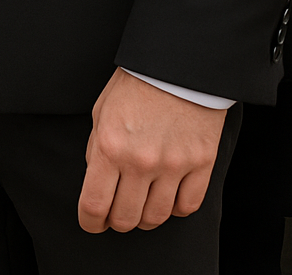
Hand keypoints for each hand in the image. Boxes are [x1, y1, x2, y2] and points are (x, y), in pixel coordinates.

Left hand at [78, 67, 226, 233]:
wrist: (177, 67)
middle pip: (126, 218)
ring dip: (145, 218)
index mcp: (109, 147)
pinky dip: (175, 209)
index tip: (91, 223)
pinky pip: (188, 206)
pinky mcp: (201, 164)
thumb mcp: (100, 114)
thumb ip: (96, 150)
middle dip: (116, 222)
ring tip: (140, 207)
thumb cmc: (135, 86)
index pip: (94, 204)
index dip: (90, 222)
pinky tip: (167, 198)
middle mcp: (140, 161)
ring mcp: (174, 165)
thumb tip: (97, 181)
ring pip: (157, 217)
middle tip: (115, 215)